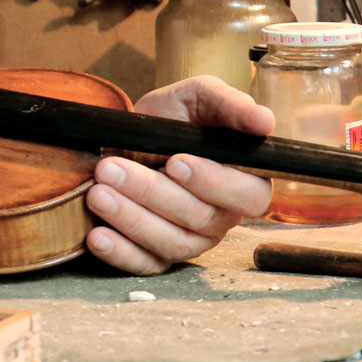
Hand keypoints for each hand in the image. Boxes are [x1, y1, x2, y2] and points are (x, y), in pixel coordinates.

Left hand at [83, 75, 274, 276]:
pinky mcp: (159, 255)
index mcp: (244, 180)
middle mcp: (222, 217)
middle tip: (111, 169)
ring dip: (131, 219)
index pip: (247, 196)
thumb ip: (231, 104)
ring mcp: (192, 240)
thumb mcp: (201, 96)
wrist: (135, 130)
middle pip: (200, 219)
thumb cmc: (176, 115)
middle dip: (152, 193)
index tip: (175, 161)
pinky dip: (121, 253)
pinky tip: (97, 236)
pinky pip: (146, 266)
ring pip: (171, 243)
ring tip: (97, 193)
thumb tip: (265, 121)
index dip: (213, 183)